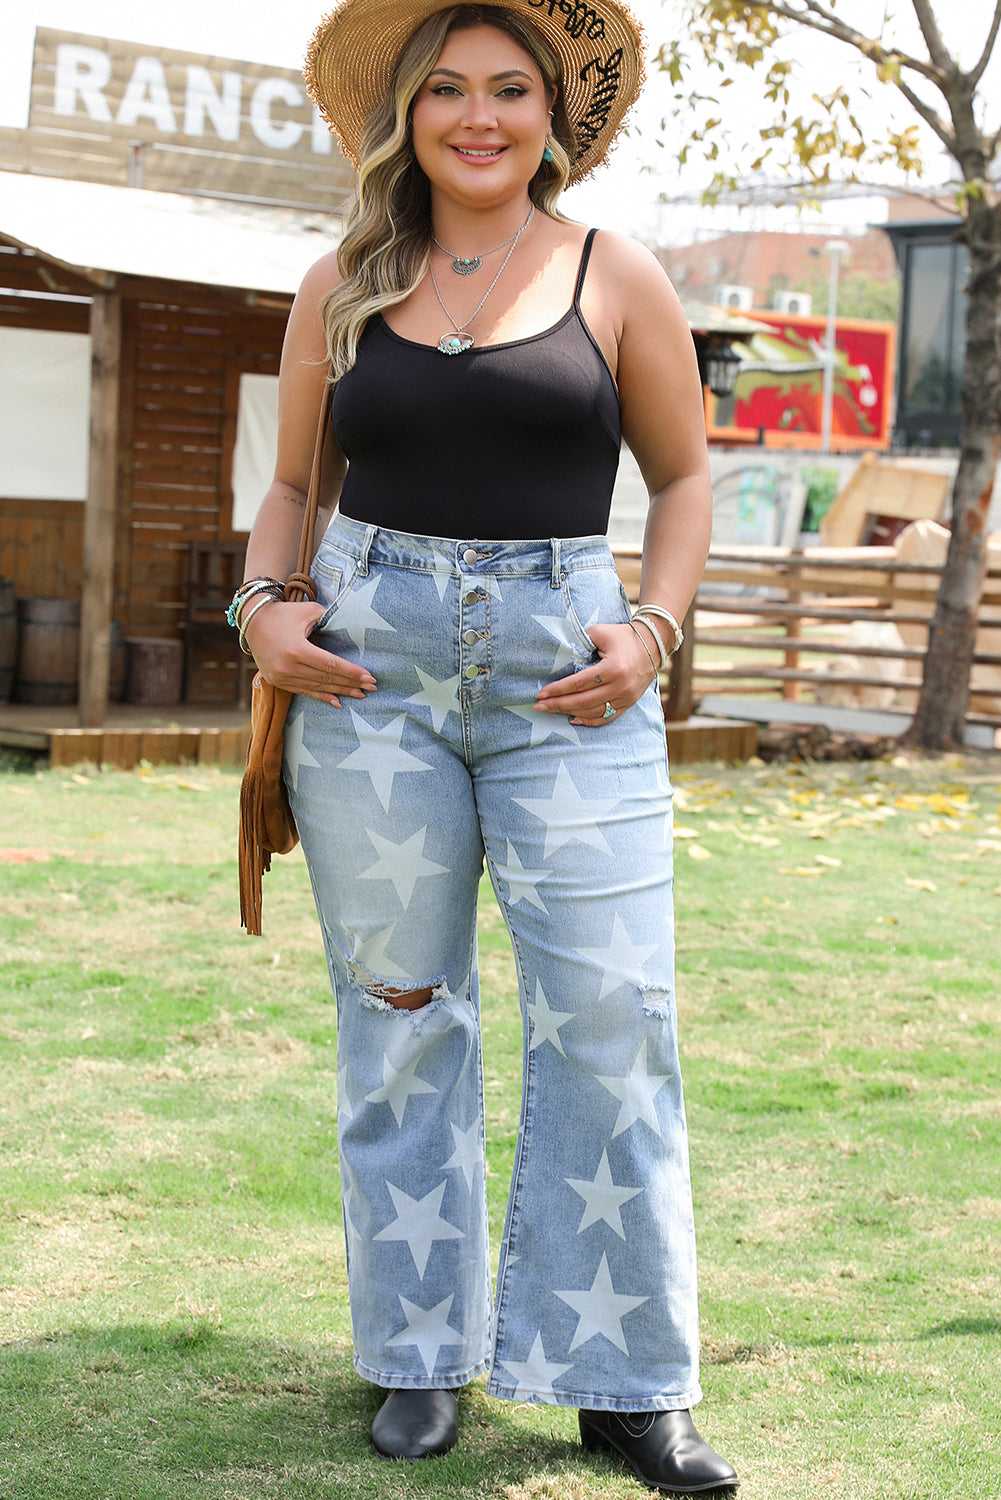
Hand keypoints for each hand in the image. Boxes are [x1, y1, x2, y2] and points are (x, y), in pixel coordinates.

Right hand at [243, 600, 376, 707]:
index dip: (351, 672)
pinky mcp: (279, 682)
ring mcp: (282, 677)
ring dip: (340, 691)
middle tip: (372, 687)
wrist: (252, 622)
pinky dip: (322, 697)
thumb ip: (329, 619)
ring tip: (360, 694)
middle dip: (351, 683)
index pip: (331, 665)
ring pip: (318, 687)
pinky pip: (305, 692)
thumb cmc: (284, 613)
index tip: (369, 677)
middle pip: (327, 678)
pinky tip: (337, 702)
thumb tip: (351, 627)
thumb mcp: (308, 611)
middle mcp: (288, 667)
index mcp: (297, 650)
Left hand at [533, 623, 657, 726]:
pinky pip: (607, 718)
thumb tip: (559, 656)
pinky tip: (572, 719)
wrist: (653, 645)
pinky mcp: (629, 704)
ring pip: (593, 712)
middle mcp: (620, 686)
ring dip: (570, 713)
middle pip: (583, 701)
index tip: (540, 693)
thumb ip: (580, 641)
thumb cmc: (623, 636)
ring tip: (551, 710)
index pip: (579, 683)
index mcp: (612, 668)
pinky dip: (589, 721)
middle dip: (558, 705)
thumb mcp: (601, 632)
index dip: (558, 689)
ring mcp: (626, 698)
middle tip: (538, 706)